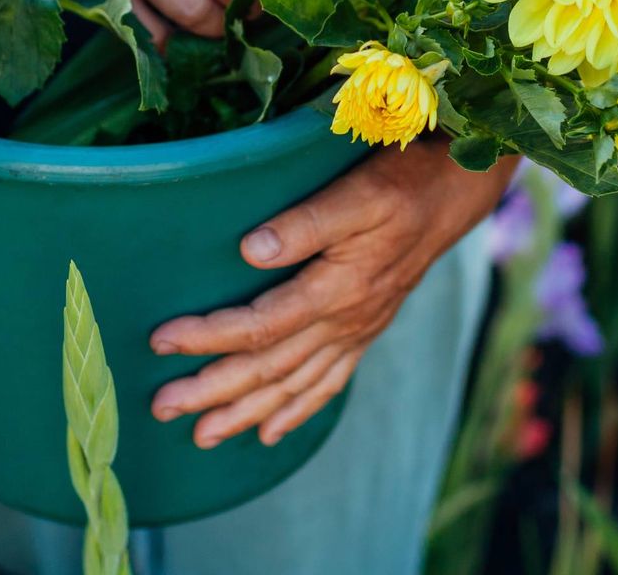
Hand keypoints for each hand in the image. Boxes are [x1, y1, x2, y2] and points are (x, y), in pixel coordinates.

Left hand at [148, 141, 518, 447]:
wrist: (456, 190)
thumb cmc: (404, 182)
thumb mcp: (358, 192)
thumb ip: (306, 223)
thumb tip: (251, 251)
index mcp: (340, 287)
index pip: (261, 325)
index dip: (208, 337)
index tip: (160, 340)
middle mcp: (348, 319)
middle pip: (271, 367)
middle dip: (214, 391)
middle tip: (161, 408)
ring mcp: (360, 328)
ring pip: (296, 384)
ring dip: (247, 412)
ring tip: (203, 436)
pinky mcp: (369, 326)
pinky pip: (330, 381)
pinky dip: (299, 411)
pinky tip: (271, 432)